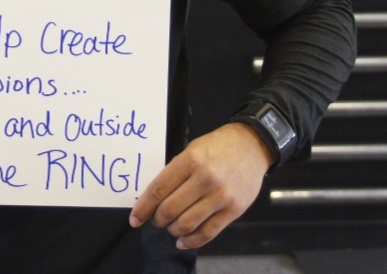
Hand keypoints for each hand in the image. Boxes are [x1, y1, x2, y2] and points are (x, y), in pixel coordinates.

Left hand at [128, 123, 272, 249]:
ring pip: (187, 224)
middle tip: (156, 220)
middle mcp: (204, 179)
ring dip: (173, 230)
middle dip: (157, 219)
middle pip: (170, 209)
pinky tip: (183, 241)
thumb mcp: (192, 150)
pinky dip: (192, 241)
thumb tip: (156, 197)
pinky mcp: (234, 210)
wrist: (252, 145)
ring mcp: (221, 196)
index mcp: (190, 160)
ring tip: (171, 227)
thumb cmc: (217, 146)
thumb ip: (176, 172)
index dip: (143, 207)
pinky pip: (208, 232)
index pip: (159, 189)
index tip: (134, 219)